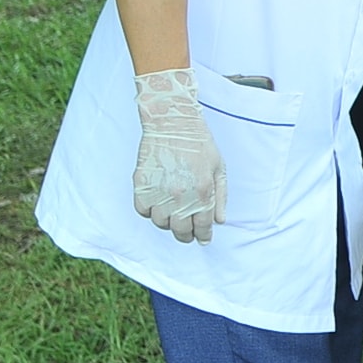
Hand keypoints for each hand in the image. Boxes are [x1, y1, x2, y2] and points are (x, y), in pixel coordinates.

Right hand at [132, 68, 227, 243]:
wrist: (172, 123)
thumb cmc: (200, 144)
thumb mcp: (219, 168)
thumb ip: (220, 196)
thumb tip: (219, 221)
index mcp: (203, 191)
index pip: (202, 225)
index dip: (203, 235)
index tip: (203, 239)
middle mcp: (180, 195)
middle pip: (180, 229)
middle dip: (186, 235)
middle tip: (188, 234)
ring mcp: (158, 190)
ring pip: (160, 222)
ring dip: (168, 223)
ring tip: (173, 216)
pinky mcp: (141, 184)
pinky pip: (142, 210)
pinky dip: (149, 212)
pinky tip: (157, 206)